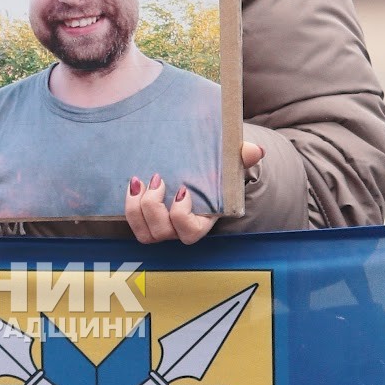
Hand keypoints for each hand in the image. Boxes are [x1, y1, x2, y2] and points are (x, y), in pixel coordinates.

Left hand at [124, 143, 261, 245]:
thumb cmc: (215, 171)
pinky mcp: (146, 220)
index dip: (181, 216)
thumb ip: (241, 157)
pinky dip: (129, 206)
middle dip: (154, 208)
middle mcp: (180, 228)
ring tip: (139, 181)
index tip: (183, 190)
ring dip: (136, 209)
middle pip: (163, 233)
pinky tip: (133, 184)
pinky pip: (134, 224)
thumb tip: (255, 151)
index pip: (190, 232)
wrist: (198, 168)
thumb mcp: (229, 162)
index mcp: (203, 219)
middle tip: (157, 180)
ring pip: (145, 233)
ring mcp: (162, 227)